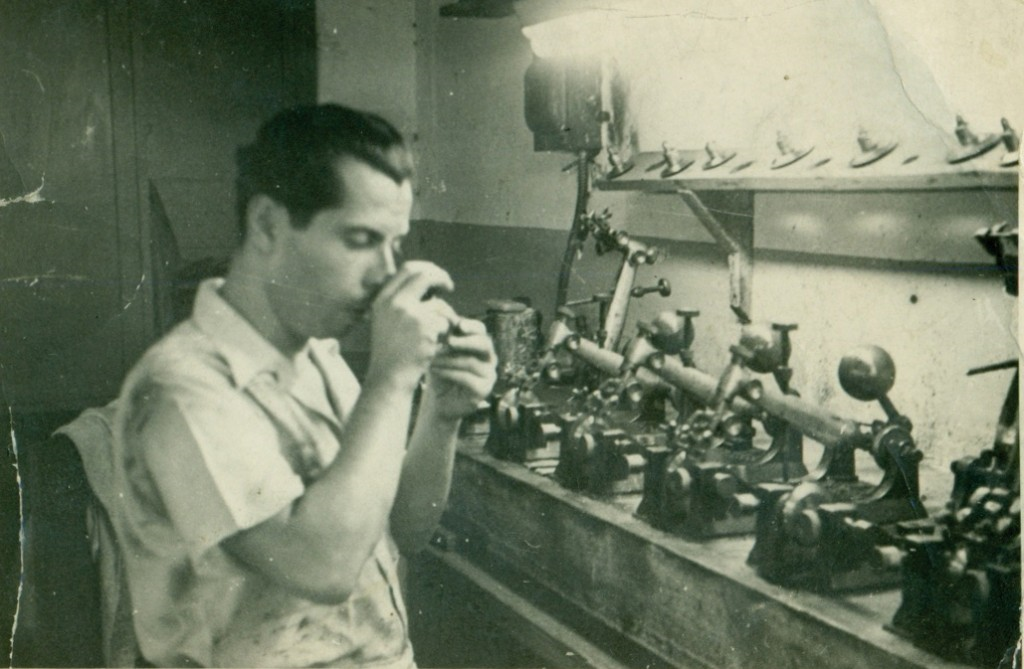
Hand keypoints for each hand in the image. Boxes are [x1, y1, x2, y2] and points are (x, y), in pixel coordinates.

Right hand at [366, 261, 456, 391]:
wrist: (389, 378)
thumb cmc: (392, 352)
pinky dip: (445, 334)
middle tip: (450, 287)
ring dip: (444, 318)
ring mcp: (409, 313)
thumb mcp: (387, 320)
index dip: (426, 268)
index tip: (436, 277)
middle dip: (441, 277)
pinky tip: (433, 347)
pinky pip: (446, 322)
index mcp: (382, 298)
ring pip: (439, 304)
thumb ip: (402, 299)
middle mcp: (393, 302)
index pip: (407, 269)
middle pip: (425, 275)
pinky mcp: (425, 326)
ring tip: (435, 336)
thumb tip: (430, 278)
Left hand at [423, 317, 496, 420]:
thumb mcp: (439, 350)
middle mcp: (489, 358)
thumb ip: (442, 334)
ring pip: (473, 362)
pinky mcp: (484, 390)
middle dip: (467, 341)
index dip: (471, 326)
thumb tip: (437, 309)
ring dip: (450, 359)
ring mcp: (489, 374)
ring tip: (433, 357)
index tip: (458, 325)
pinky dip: (450, 373)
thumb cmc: (439, 370)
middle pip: (485, 344)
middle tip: (449, 341)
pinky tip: (436, 371)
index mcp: (479, 344)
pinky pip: (469, 379)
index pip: (481, 330)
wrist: (438, 399)